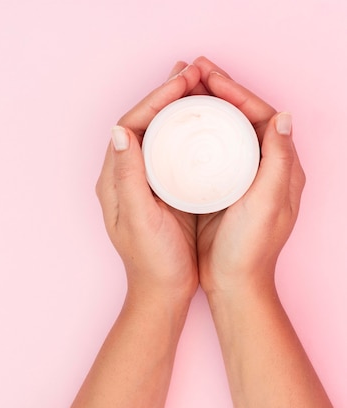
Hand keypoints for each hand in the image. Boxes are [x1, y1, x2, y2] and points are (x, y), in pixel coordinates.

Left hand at [95, 62, 202, 302]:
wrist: (162, 292)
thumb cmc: (151, 261)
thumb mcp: (139, 218)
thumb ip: (128, 177)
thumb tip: (119, 132)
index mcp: (114, 179)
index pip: (132, 125)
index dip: (156, 99)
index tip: (182, 81)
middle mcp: (124, 175)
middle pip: (143, 123)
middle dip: (166, 95)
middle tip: (193, 71)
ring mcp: (142, 181)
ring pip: (158, 133)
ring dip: (175, 107)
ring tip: (198, 85)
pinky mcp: (160, 189)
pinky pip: (171, 149)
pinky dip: (185, 129)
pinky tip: (203, 121)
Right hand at [192, 56, 306, 295]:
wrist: (234, 283)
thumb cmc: (251, 248)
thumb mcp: (268, 203)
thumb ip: (279, 160)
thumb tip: (284, 116)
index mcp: (280, 166)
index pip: (259, 114)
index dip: (233, 91)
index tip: (207, 74)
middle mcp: (262, 166)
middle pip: (239, 117)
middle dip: (216, 92)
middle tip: (189, 72)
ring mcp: (240, 176)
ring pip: (221, 131)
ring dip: (202, 108)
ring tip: (180, 90)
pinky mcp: (220, 187)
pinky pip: (207, 150)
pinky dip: (193, 133)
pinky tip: (175, 127)